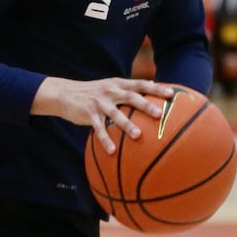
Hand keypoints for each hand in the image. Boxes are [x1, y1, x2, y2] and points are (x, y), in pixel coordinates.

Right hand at [34, 76, 175, 153]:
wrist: (65, 93)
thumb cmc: (95, 92)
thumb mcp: (111, 85)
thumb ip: (129, 88)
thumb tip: (153, 86)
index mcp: (119, 84)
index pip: (140, 84)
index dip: (156, 88)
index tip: (171, 94)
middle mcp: (110, 91)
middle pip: (130, 97)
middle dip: (145, 105)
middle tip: (159, 114)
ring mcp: (99, 103)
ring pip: (115, 114)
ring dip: (127, 126)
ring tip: (138, 136)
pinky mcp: (89, 114)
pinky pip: (99, 129)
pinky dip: (105, 140)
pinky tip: (112, 152)